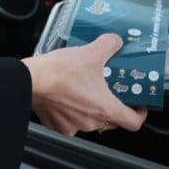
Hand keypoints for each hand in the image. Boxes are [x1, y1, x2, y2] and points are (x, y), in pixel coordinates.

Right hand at [24, 33, 146, 135]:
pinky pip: (70, 121)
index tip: (138, 104)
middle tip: (110, 90)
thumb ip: (109, 45)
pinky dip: (71, 110)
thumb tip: (115, 42)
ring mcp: (73, 126)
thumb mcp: (91, 52)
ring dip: (90, 108)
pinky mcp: (56, 125)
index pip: (133, 123)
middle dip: (112, 106)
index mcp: (105, 109)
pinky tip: (66, 95)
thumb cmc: (59, 72)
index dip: (139, 113)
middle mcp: (91, 123)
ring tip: (85, 89)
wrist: (29, 81)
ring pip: (90, 121)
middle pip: (111, 121)